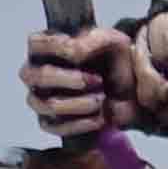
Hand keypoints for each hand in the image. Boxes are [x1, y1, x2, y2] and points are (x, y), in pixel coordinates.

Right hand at [23, 24, 136, 143]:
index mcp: (45, 48)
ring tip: (101, 99)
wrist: (131, 90)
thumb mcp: (108, 41)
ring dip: (81, 104)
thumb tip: (72, 52)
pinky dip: (82, 124)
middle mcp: (36, 73)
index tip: (82, 54)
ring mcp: (39, 99)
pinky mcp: (50, 122)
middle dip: (73, 80)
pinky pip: (56, 127)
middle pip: (39, 76)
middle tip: (98, 80)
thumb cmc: (113, 61)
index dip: (59, 48)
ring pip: (49, 105)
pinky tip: (99, 117)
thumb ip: (88, 41)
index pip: (36, 43)